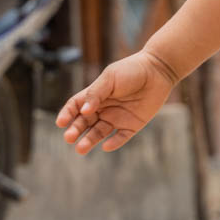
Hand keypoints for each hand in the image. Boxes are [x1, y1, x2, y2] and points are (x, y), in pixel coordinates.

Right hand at [55, 50, 179, 154]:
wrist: (158, 70)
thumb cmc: (131, 70)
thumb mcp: (110, 78)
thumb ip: (96, 93)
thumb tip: (84, 111)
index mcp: (95, 95)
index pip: (75, 107)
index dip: (67, 115)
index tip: (61, 123)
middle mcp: (104, 109)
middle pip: (84, 123)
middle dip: (75, 131)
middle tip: (69, 138)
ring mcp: (117, 118)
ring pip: (99, 133)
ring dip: (89, 141)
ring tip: (81, 148)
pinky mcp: (132, 125)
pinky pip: (121, 137)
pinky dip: (114, 143)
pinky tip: (106, 146)